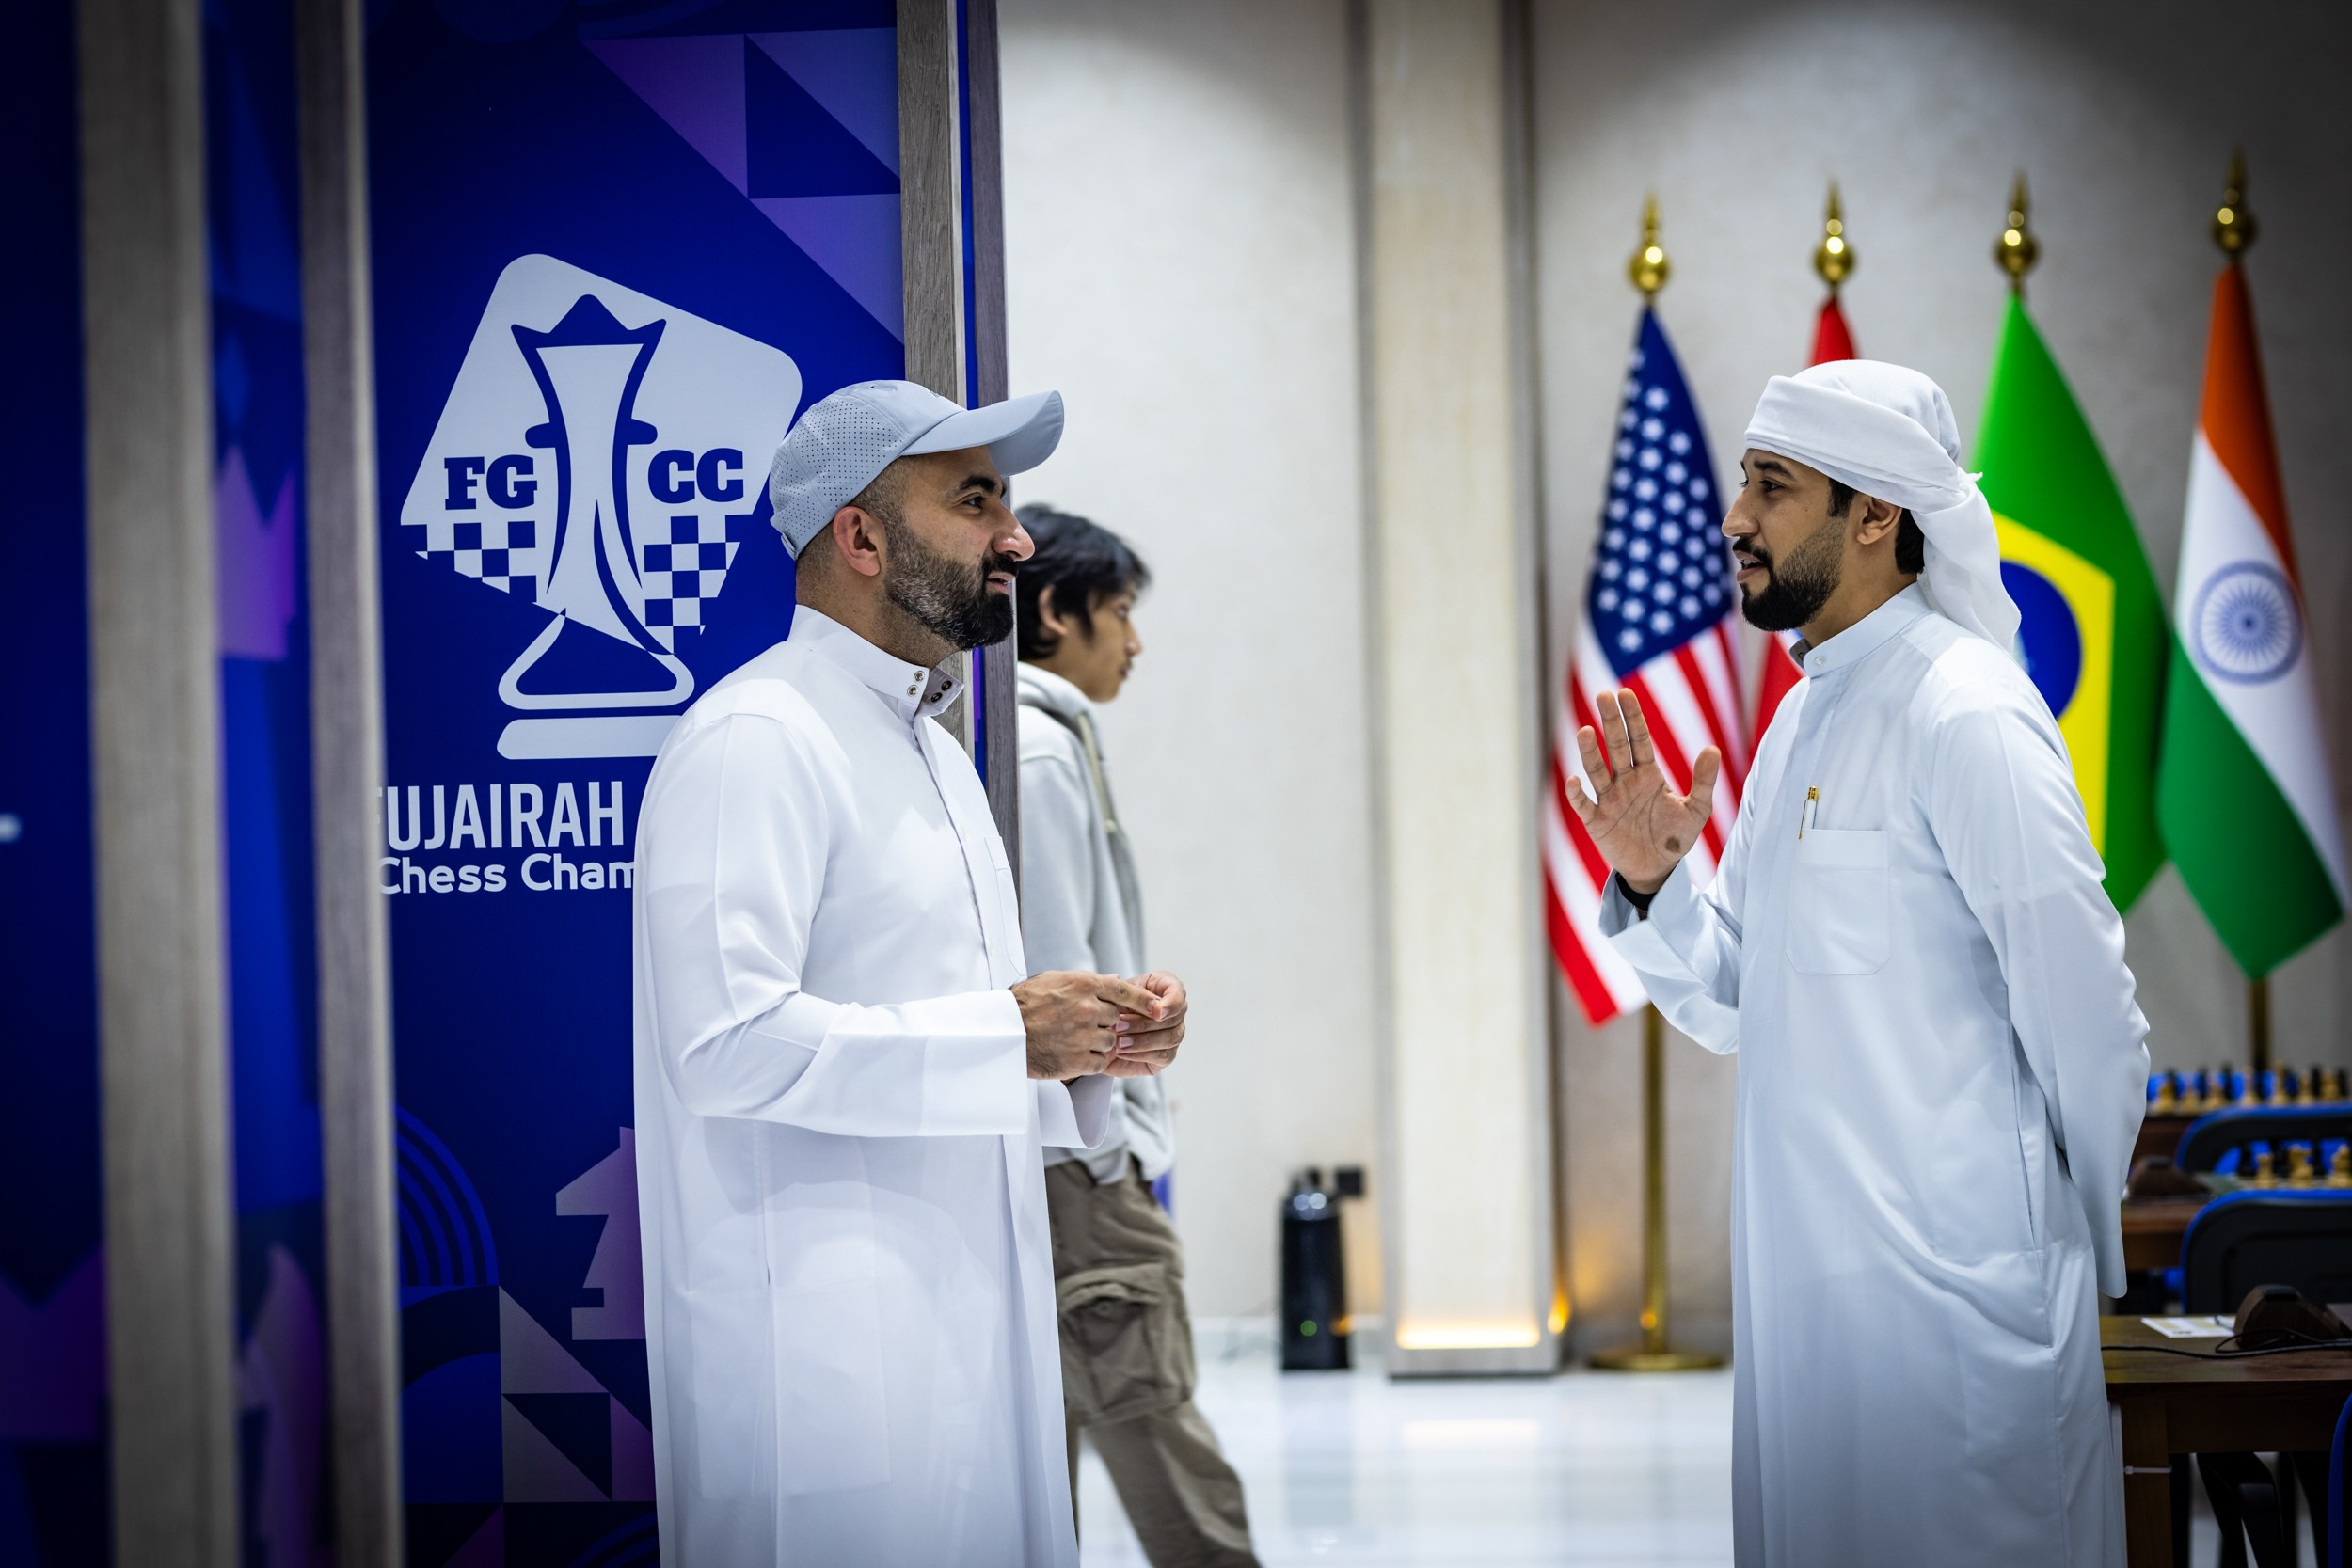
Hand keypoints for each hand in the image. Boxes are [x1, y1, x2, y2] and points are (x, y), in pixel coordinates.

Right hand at [1013, 971, 1163, 1080]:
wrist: (1004, 1034)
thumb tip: (1116, 979)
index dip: (1144, 1001)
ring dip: (1099, 1044)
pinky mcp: (1078, 1060)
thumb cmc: (1026, 1004)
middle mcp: (1088, 1009)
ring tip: (1074, 1040)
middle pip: (1117, 1019)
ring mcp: (1084, 1036)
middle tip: (1084, 1025)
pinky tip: (1074, 1055)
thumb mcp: (1055, 980)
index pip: (1125, 992)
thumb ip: (1088, 982)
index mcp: (1084, 986)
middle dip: (1106, 1024)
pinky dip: (1091, 1061)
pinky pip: (1100, 1062)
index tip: (1159, 1007)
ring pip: (1110, 1042)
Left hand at [1103, 970, 1186, 1078]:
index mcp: (1165, 988)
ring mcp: (1173, 1033)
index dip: (1171, 1003)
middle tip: (1119, 1026)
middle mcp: (1175, 1011)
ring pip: (1170, 1039)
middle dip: (1143, 1024)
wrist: (1101, 1034)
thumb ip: (1115, 988)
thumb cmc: (1112, 1007)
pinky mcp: (1166, 1054)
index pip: (1178, 992)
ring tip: (1118, 1042)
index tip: (1156, 1012)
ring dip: (1141, 1041)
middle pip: (1173, 1019)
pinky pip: (1162, 1056)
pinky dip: (1140, 1054)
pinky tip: (1122, 1052)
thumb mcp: (1113, 994)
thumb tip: (1115, 978)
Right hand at [1562, 688, 1719, 894]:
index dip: (1633, 717)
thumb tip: (1712, 749)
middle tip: (1602, 695)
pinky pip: (1584, 805)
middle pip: (1616, 746)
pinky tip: (1573, 780)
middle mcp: (1625, 782)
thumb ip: (1703, 781)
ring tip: (1585, 731)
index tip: (1625, 693)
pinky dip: (1576, 794)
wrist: (1658, 869)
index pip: (1639, 740)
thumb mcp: (1697, 810)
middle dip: (1610, 721)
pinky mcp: (1597, 822)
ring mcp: (1609, 800)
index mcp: (1647, 774)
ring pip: (1597, 771)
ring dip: (1590, 752)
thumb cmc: (1675, 836)